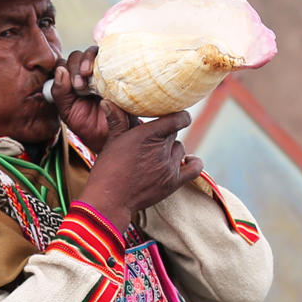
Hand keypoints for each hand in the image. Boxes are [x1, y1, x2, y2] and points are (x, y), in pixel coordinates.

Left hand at [52, 47, 111, 148]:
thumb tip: (60, 71)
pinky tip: (103, 69)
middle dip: (74, 68)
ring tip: (88, 76)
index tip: (71, 86)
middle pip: (75, 56)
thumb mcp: (68, 112)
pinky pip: (109, 54)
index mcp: (70, 83)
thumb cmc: (90, 126)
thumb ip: (59, 93)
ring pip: (91, 51)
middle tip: (79, 86)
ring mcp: (101, 71)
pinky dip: (104, 55)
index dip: (63, 71)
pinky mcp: (116, 70)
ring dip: (86, 60)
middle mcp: (85, 74)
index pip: (62, 65)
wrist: (114, 135)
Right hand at [74, 109, 200, 230]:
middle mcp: (161, 149)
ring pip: (180, 149)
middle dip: (163, 135)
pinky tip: (188, 160)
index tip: (172, 115)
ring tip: (156, 155)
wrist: (109, 201)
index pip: (177, 118)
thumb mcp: (111, 142)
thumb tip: (107, 101)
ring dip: (171, 149)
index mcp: (147, 134)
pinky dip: (194, 162)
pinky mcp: (173, 182)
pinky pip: (194, 168)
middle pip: (174, 134)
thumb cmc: (107, 170)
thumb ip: (117, 120)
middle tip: (150, 141)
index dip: (177, 115)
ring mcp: (169, 166)